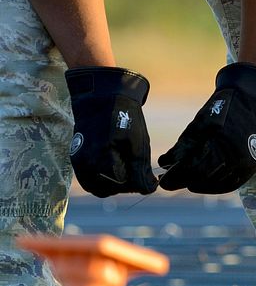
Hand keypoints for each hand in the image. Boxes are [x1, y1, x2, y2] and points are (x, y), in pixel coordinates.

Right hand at [65, 67, 156, 196]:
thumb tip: (149, 189)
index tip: (150, 176)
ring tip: (127, 167)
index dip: (141, 183)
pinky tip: (116, 164)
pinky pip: (89, 179)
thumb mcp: (138, 143)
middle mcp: (85, 163)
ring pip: (97, 187)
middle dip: (126, 185)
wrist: (100, 95)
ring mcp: (77, 162)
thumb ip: (141, 170)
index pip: (125, 185)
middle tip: (138, 171)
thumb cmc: (123, 116)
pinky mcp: (76, 158)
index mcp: (101, 159)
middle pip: (109, 190)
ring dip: (113, 184)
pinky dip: (103, 178)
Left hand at [157, 62, 255, 193]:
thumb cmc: (223, 110)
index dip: (175, 177)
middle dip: (183, 181)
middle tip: (168, 183)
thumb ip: (183, 145)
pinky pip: (229, 185)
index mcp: (220, 142)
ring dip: (197, 185)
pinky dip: (213, 187)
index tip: (162, 181)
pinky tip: (201, 184)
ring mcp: (244, 164)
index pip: (192, 168)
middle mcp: (234, 157)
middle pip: (203, 178)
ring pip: (216, 184)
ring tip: (184, 182)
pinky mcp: (250, 168)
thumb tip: (164, 163)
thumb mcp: (200, 123)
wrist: (254, 106)